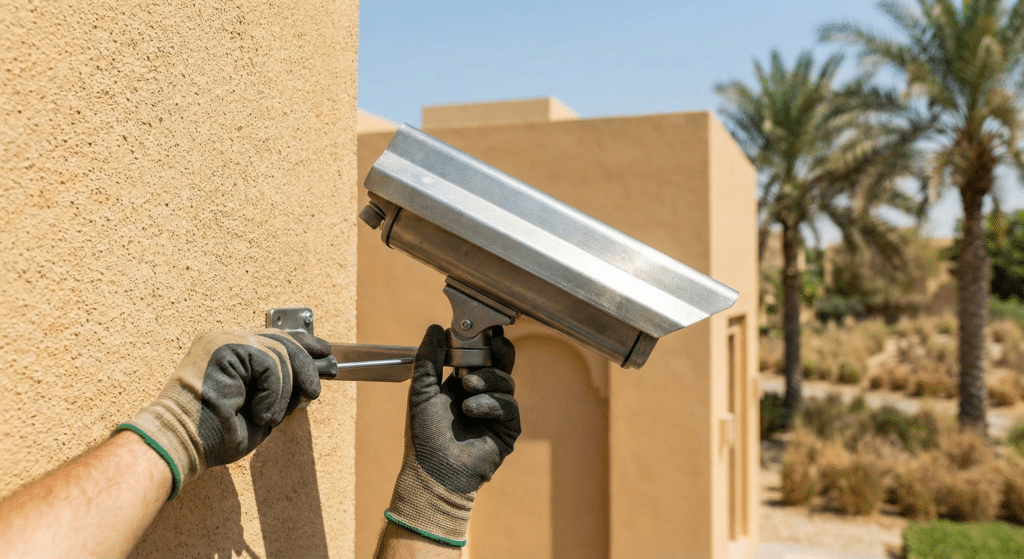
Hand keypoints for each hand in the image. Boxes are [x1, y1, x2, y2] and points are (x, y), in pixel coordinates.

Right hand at [118, 330, 333, 498]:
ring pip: (279, 352)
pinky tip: (262, 411)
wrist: (181, 445)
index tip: (325, 353)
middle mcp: (225, 341)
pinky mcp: (223, 347)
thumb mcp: (261, 410)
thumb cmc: (214, 436)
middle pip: (281, 340)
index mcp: (230, 354)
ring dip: (285, 389)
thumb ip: (282, 391)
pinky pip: (269, 362)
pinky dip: (274, 391)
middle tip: (314, 390)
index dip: (304, 345)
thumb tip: (311, 381)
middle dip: (305, 365)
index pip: (274, 339)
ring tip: (271, 414)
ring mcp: (222, 341)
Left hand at [384, 324, 519, 546]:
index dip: (483, 343)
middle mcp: (482, 396)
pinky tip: (472, 409)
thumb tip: (436, 327)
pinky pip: (510, 406)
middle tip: (494, 343)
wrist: (434, 471)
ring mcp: (497, 413)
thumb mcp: (422, 390)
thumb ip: (429, 358)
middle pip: (501, 365)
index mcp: (462, 385)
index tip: (482, 329)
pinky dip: (492, 403)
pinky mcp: (508, 430)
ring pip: (506, 382)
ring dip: (488, 379)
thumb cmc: (424, 435)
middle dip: (499, 352)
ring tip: (467, 387)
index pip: (480, 357)